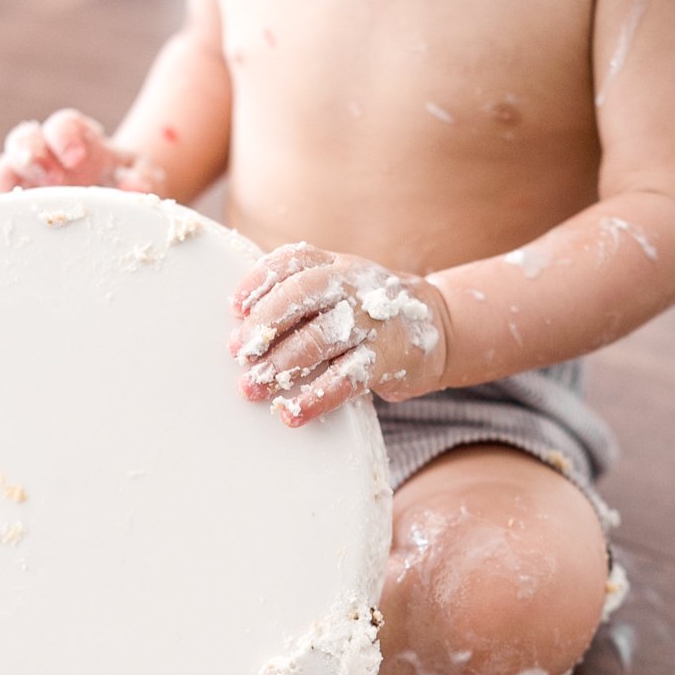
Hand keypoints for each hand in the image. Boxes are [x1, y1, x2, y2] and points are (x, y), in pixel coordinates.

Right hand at [0, 109, 164, 196]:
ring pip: (3, 167)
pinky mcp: (15, 204)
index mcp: (77, 140)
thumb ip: (143, 178)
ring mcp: (26, 179)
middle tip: (52, 180)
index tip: (77, 159)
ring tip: (17, 202)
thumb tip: (135, 188)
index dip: (65, 137)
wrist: (117, 205)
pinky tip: (0, 219)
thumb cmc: (128, 185)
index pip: (63, 125)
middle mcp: (46, 153)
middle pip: (25, 139)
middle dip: (33, 154)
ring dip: (7, 180)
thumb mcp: (143, 178)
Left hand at [228, 243, 450, 425]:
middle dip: (264, 324)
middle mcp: (353, 286)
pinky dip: (316, 398)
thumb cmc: (368, 313)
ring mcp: (372, 321)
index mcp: (336, 265)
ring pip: (320, 338)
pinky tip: (291, 413)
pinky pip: (347, 379)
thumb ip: (299, 297)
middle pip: (302, 294)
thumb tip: (240, 326)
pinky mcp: (387, 359)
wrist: (440, 328)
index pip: (292, 261)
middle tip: (239, 353)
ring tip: (252, 386)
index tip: (235, 308)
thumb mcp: (340, 290)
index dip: (259, 282)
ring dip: (280, 365)